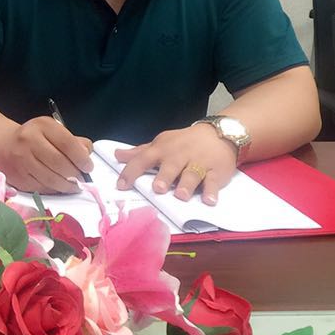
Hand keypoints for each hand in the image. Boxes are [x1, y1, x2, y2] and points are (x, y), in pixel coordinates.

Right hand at [0, 116, 93, 193]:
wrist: (3, 144)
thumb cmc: (34, 138)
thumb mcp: (53, 131)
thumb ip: (73, 141)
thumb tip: (86, 155)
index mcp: (42, 126)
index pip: (67, 143)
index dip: (81, 158)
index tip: (88, 167)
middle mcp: (29, 141)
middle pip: (60, 163)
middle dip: (75, 174)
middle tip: (82, 179)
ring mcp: (22, 160)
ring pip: (51, 179)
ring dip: (67, 186)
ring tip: (74, 186)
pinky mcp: (18, 177)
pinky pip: (41, 188)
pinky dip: (54, 190)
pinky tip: (59, 187)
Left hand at [113, 125, 237, 204]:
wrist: (218, 133)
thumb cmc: (184, 142)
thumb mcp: (161, 143)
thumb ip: (139, 153)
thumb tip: (117, 155)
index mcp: (162, 150)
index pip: (143, 159)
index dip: (131, 172)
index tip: (121, 185)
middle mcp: (179, 156)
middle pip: (170, 166)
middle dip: (164, 177)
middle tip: (158, 188)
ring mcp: (199, 163)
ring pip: (192, 174)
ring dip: (186, 185)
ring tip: (181, 195)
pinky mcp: (216, 171)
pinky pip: (214, 181)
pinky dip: (212, 191)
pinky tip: (209, 201)